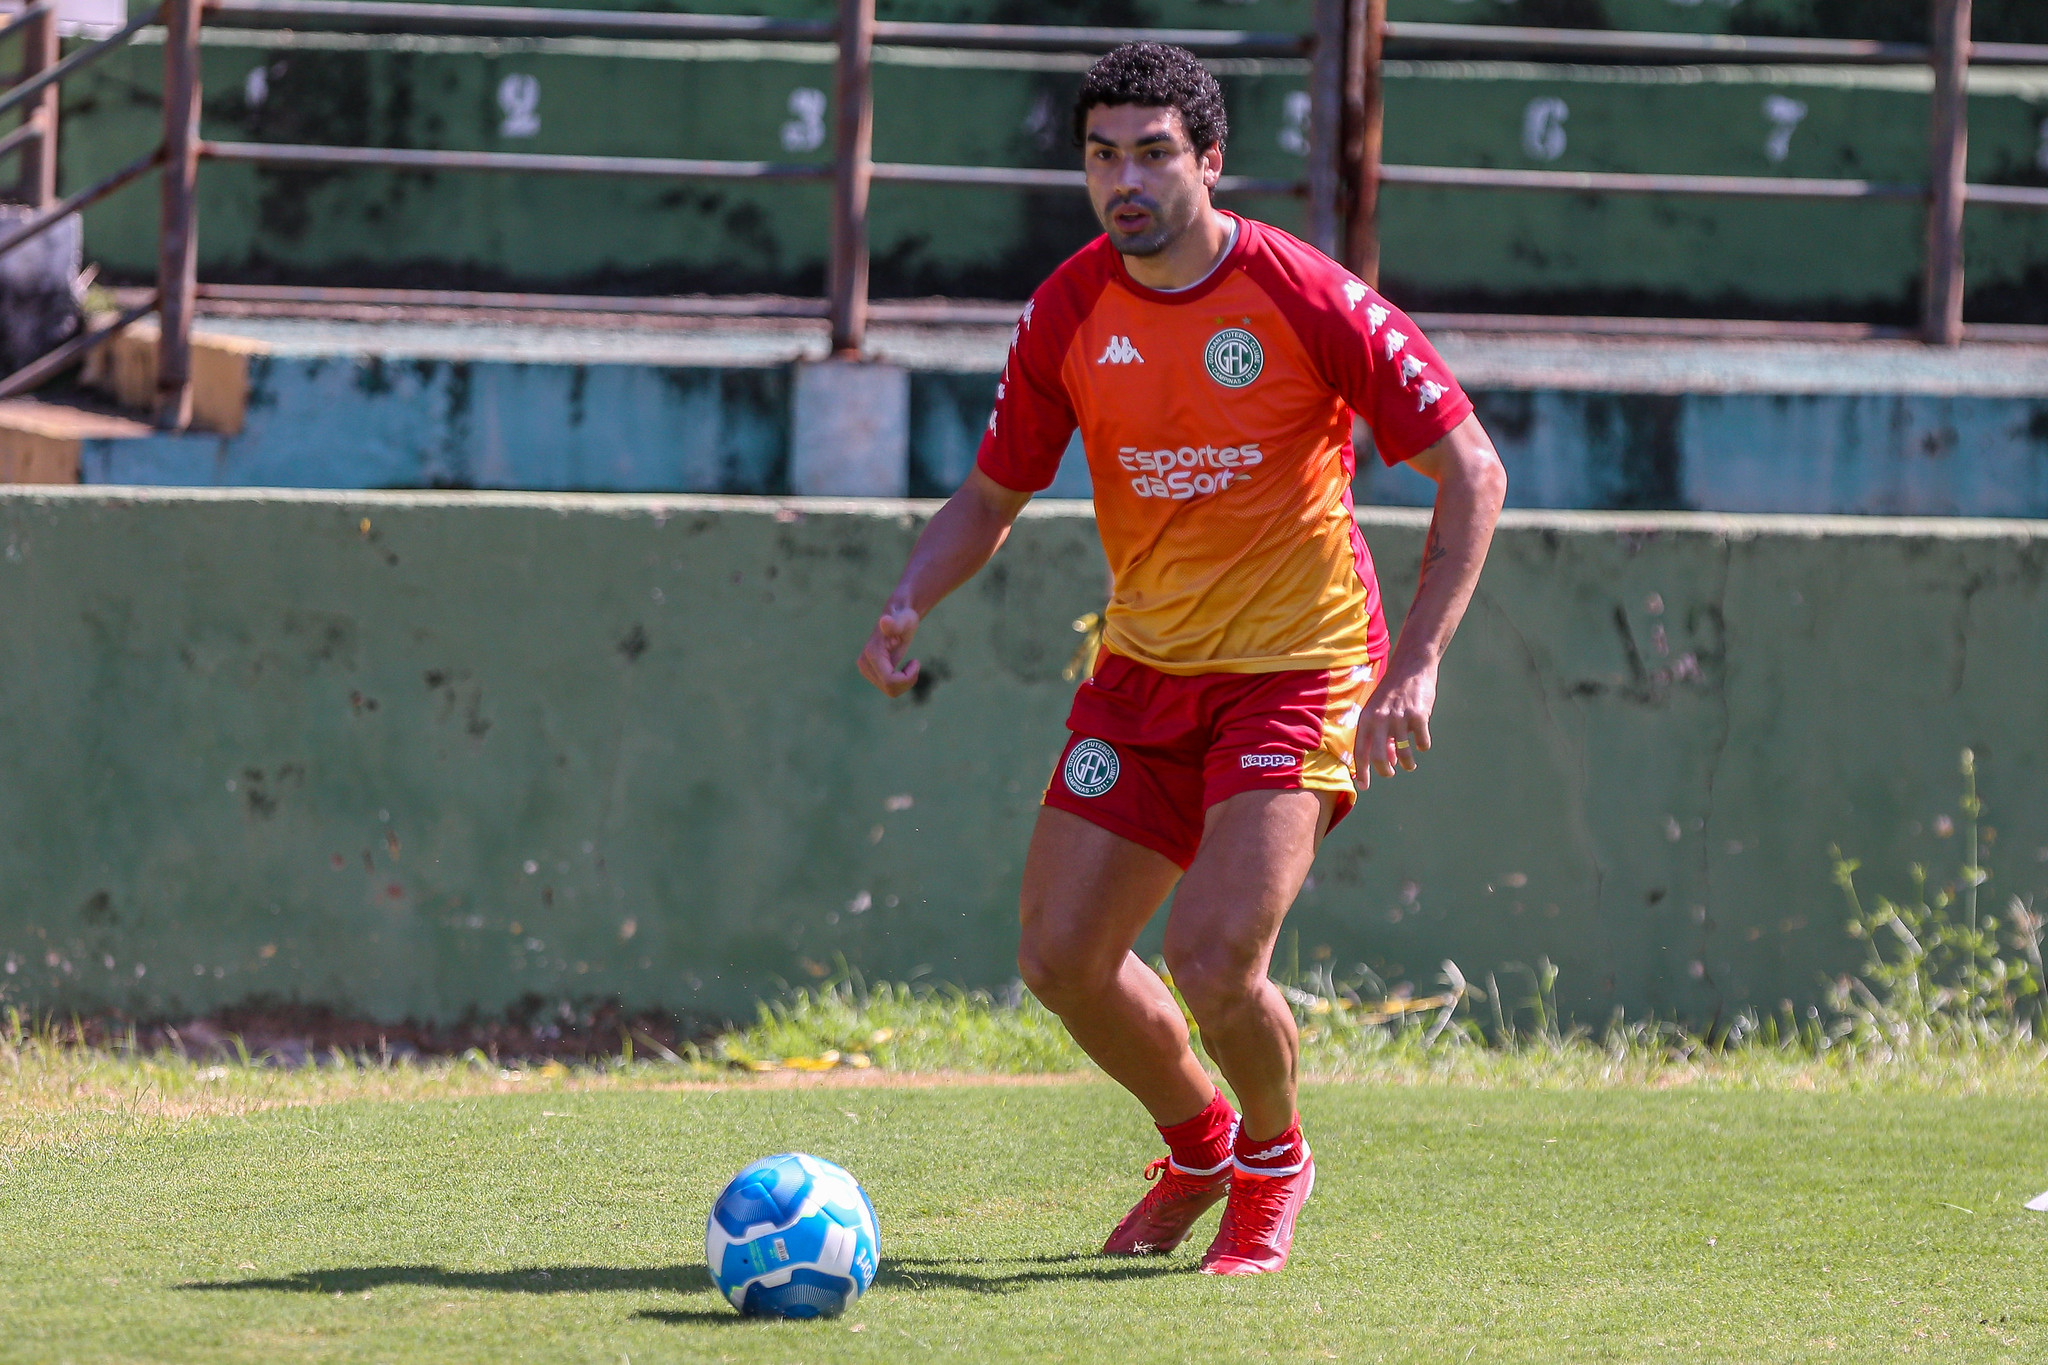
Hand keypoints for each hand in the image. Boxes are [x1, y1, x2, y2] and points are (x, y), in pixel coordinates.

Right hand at [856, 605, 921, 696]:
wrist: (899, 617)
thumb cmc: (904, 618)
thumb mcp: (905, 620)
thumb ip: (895, 623)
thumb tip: (884, 621)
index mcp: (871, 655)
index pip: (890, 681)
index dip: (908, 677)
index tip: (916, 661)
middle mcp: (864, 665)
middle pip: (890, 689)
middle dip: (907, 680)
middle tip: (914, 663)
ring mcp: (866, 670)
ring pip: (890, 691)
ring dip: (905, 681)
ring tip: (910, 665)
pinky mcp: (871, 674)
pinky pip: (890, 689)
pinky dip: (902, 682)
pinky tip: (904, 668)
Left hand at [1356, 663, 1435, 787]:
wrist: (1411, 665)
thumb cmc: (1392, 692)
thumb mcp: (1379, 710)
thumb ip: (1379, 734)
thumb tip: (1388, 762)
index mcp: (1367, 718)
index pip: (1360, 750)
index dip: (1361, 771)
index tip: (1363, 786)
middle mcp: (1381, 719)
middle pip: (1379, 757)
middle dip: (1385, 771)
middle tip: (1390, 773)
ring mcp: (1400, 717)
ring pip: (1404, 753)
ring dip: (1407, 763)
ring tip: (1409, 765)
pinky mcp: (1419, 715)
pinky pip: (1422, 742)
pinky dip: (1422, 746)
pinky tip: (1422, 743)